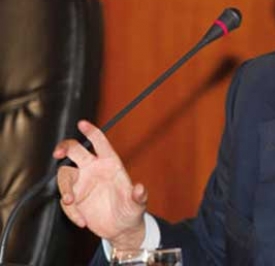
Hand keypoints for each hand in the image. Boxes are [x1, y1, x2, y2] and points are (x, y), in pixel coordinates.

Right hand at [53, 120, 146, 249]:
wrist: (121, 228)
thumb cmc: (131, 211)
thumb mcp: (137, 205)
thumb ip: (138, 196)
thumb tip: (140, 188)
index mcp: (110, 163)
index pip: (100, 143)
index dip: (91, 131)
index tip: (82, 123)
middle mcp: (94, 169)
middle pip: (75, 151)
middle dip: (65, 147)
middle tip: (58, 153)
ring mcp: (83, 183)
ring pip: (65, 175)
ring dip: (65, 188)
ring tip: (71, 202)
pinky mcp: (75, 198)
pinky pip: (65, 200)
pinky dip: (71, 211)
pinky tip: (82, 220)